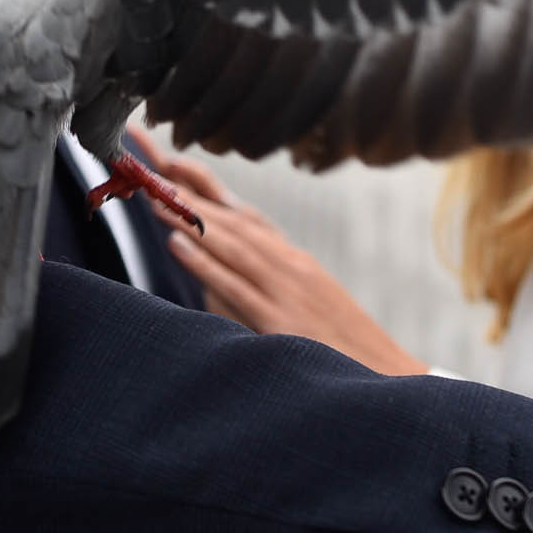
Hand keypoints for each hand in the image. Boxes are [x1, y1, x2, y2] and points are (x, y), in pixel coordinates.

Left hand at [124, 132, 425, 374]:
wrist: (390, 379)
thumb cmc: (342, 350)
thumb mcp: (302, 309)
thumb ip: (261, 290)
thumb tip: (214, 283)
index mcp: (291, 260)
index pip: (239, 212)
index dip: (201, 183)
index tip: (163, 157)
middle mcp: (288, 264)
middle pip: (229, 215)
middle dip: (184, 183)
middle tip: (141, 154)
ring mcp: (286, 290)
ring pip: (230, 243)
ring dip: (187, 215)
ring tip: (149, 190)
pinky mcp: (282, 322)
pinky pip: (237, 287)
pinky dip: (205, 263)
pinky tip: (176, 244)